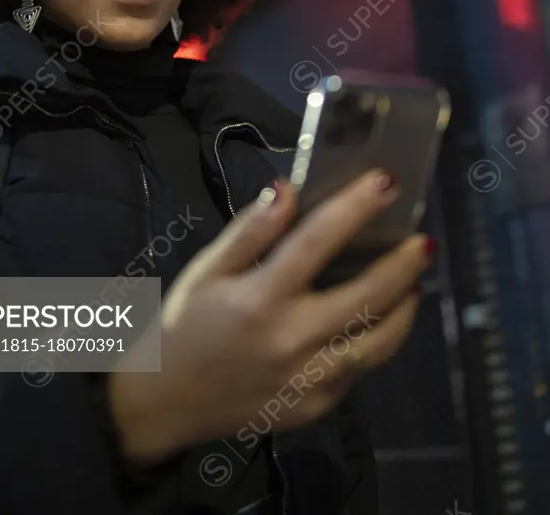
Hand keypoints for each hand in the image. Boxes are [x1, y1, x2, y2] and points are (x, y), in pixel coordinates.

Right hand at [108, 169, 429, 464]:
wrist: (164, 403)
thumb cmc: (184, 326)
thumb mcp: (205, 270)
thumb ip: (249, 231)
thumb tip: (286, 189)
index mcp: (259, 298)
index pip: (317, 241)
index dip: (355, 207)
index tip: (386, 182)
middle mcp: (290, 339)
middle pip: (366, 297)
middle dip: (403, 265)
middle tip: (425, 242)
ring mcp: (306, 380)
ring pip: (376, 344)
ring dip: (403, 310)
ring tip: (414, 283)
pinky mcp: (313, 408)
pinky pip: (357, 373)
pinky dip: (377, 343)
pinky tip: (381, 322)